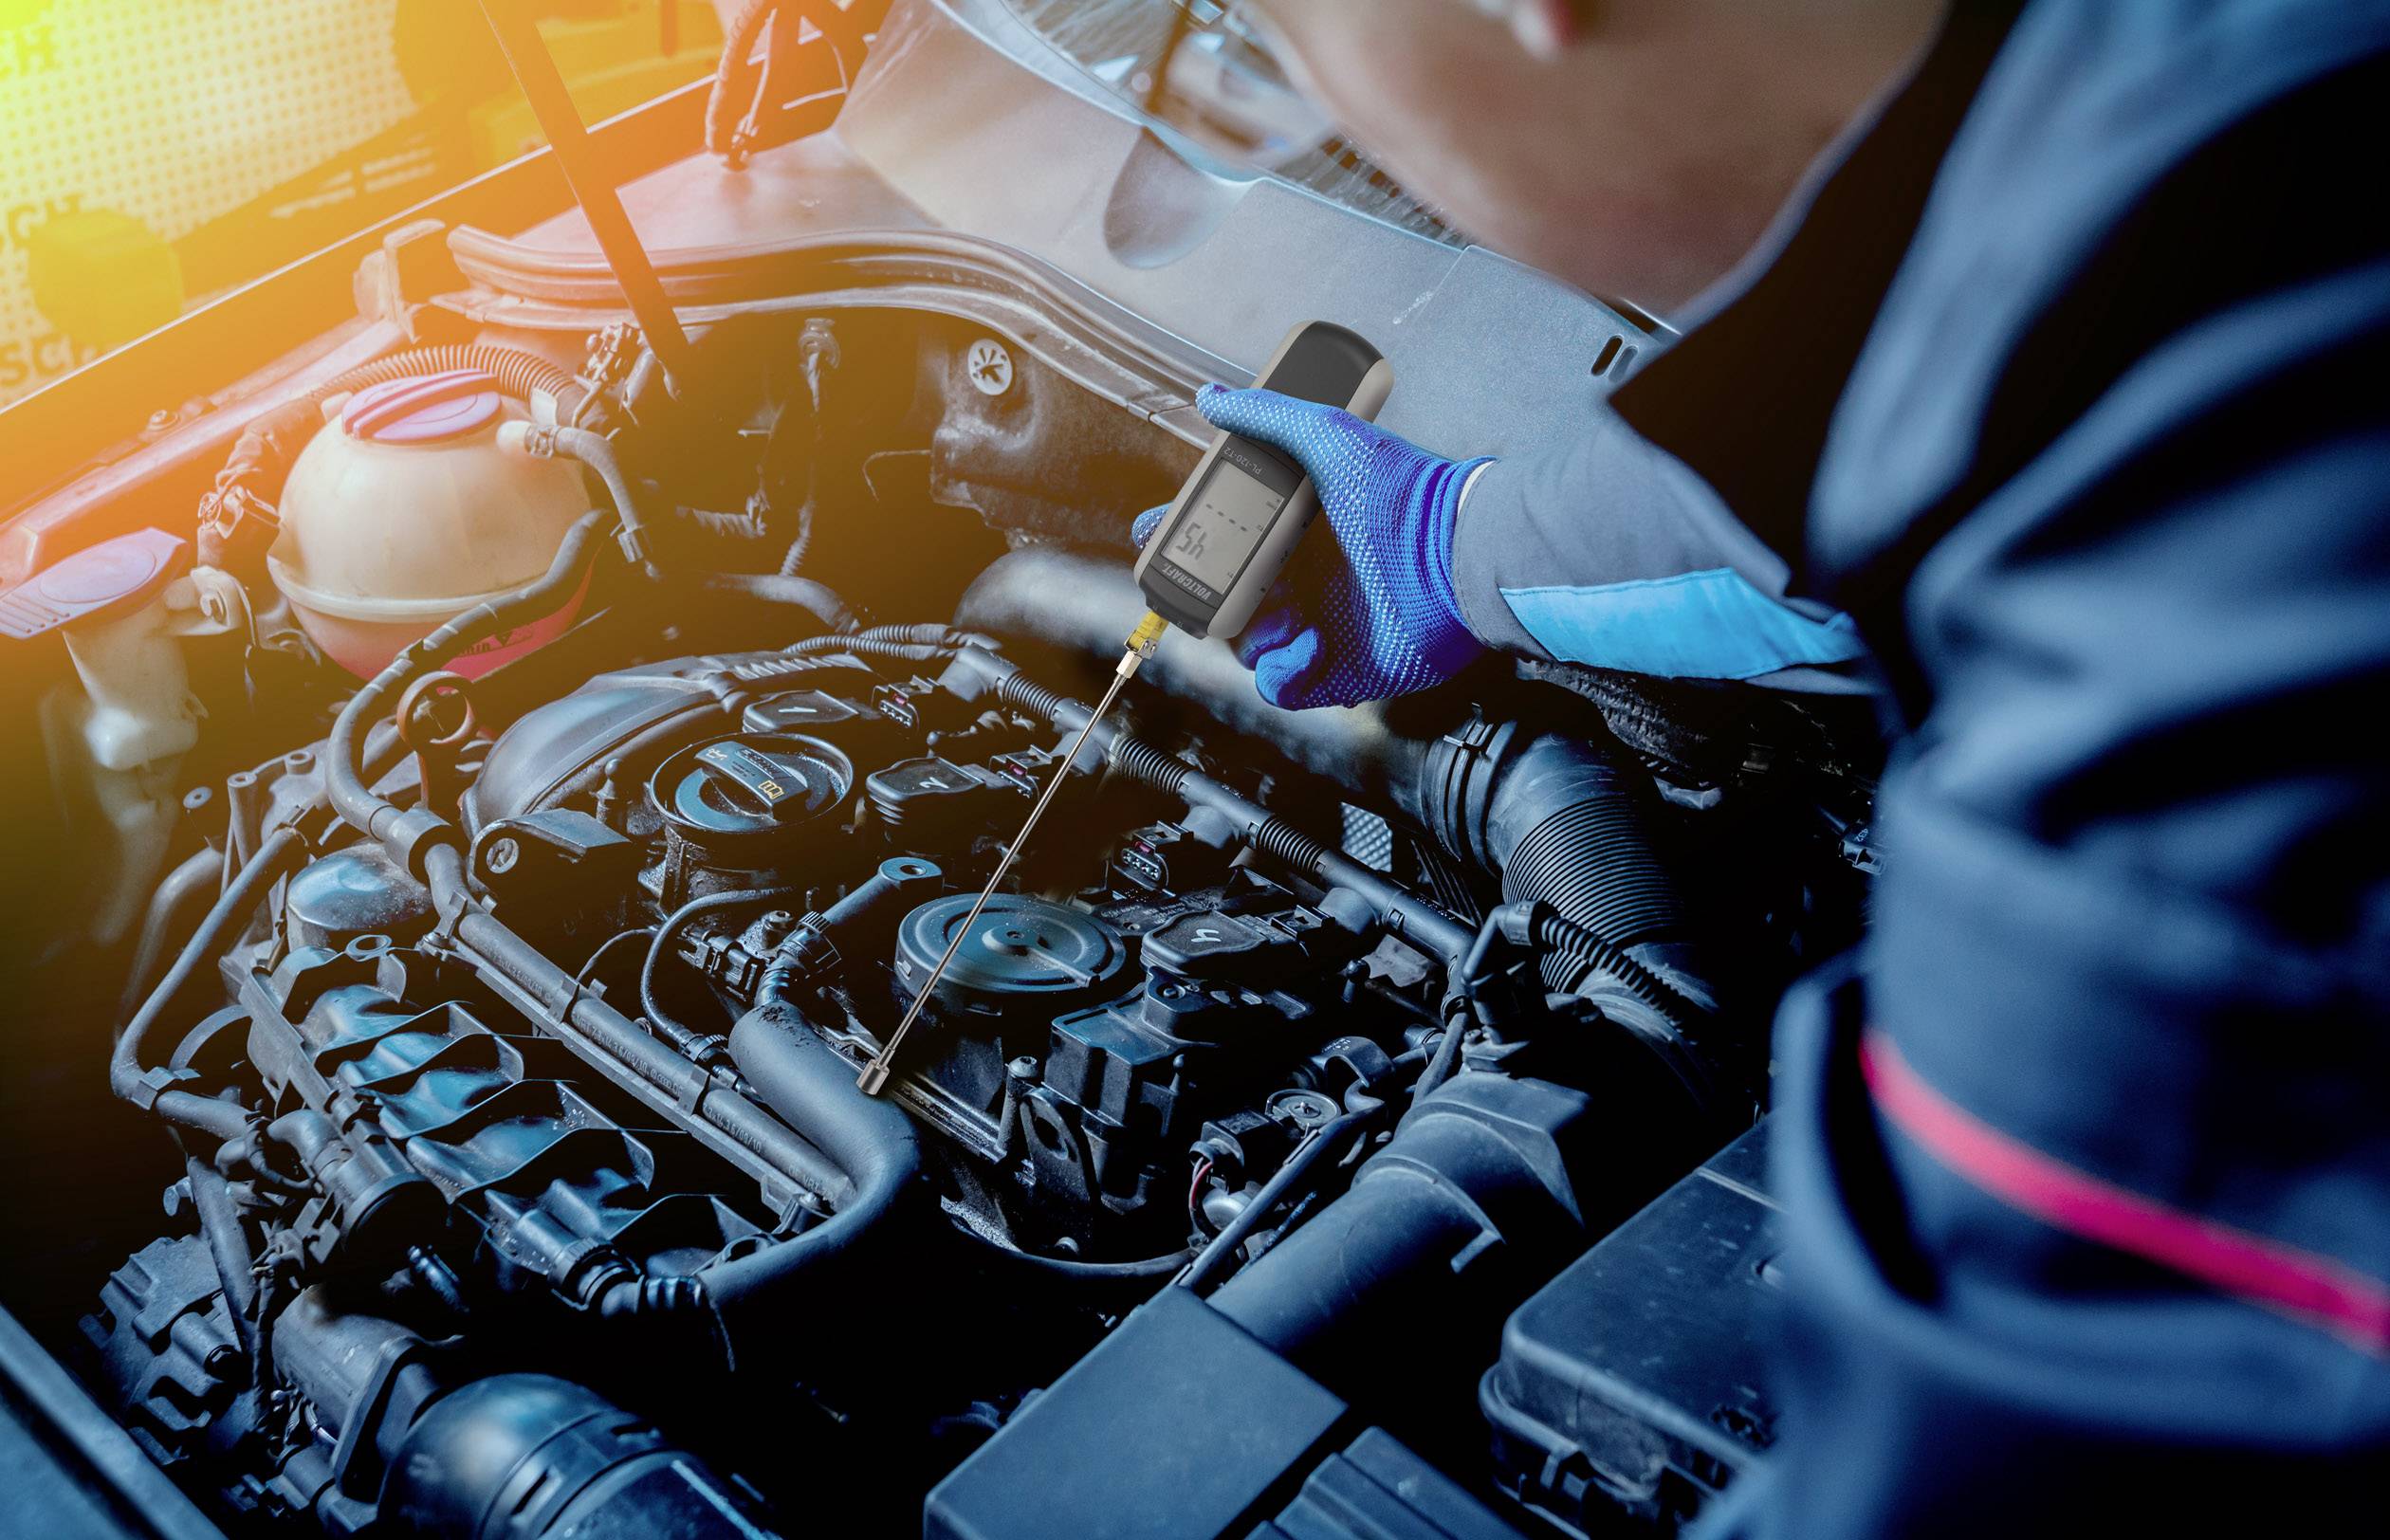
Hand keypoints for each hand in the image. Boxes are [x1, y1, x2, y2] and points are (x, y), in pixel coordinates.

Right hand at [1134, 384, 1489, 708]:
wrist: (1456, 557)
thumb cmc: (1401, 493)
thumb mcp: (1327, 436)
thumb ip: (1266, 418)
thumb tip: (1210, 396)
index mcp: (1295, 531)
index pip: (1221, 539)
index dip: (1182, 539)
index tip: (1156, 532)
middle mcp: (1302, 579)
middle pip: (1223, 599)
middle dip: (1204, 596)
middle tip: (1205, 586)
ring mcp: (1317, 627)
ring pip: (1245, 646)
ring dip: (1251, 633)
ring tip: (1284, 615)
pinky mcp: (1335, 672)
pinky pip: (1279, 687)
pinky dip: (1282, 672)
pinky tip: (1309, 643)